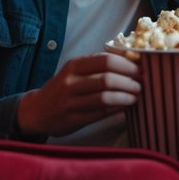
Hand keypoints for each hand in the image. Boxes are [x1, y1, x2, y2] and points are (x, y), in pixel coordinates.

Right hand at [15, 52, 140, 137]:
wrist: (36, 111)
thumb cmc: (63, 88)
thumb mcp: (75, 71)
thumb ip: (98, 65)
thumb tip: (132, 61)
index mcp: (74, 65)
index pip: (106, 60)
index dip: (127, 64)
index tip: (141, 67)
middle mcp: (71, 82)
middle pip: (107, 78)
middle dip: (130, 81)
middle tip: (142, 83)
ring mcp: (71, 102)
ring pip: (105, 97)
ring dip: (126, 97)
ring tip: (136, 96)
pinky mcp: (73, 119)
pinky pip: (100, 114)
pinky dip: (117, 110)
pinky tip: (126, 107)